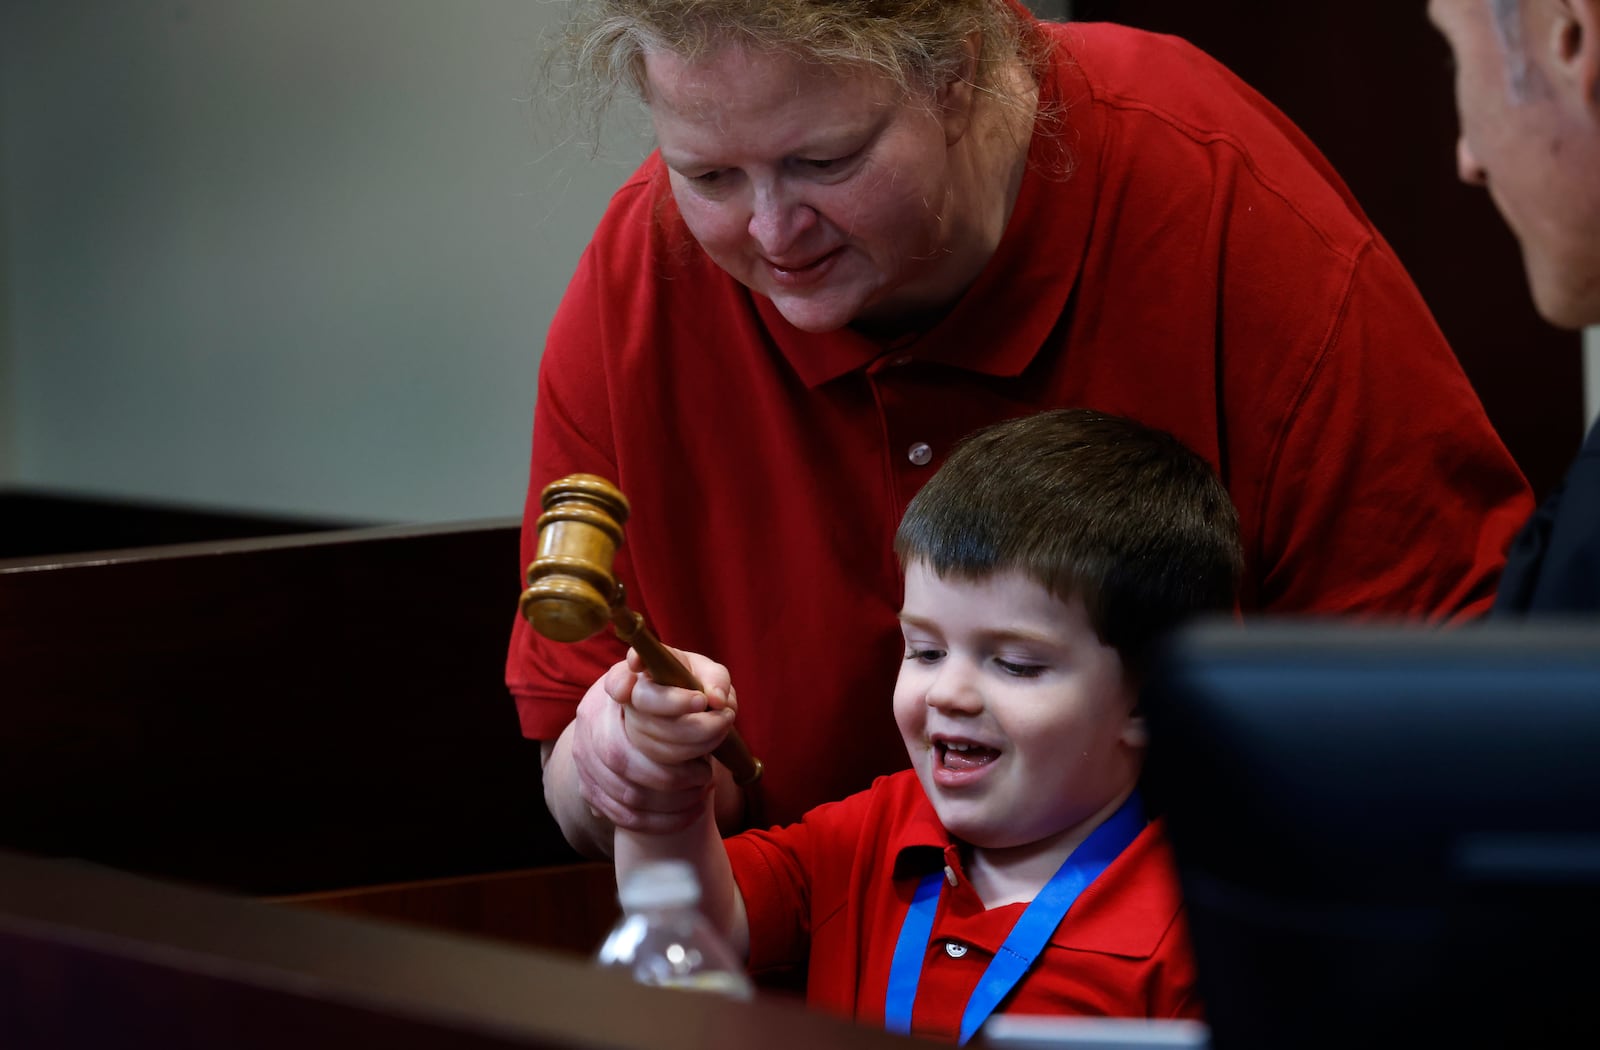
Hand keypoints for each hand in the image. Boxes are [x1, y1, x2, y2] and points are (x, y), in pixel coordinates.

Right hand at [565, 647, 736, 834]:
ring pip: (625, 791)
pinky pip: (624, 815)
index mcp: (618, 681)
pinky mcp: (589, 787)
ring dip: (671, 799)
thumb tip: (716, 700)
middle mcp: (593, 717)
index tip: (702, 703)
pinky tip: (692, 810)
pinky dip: (662, 820)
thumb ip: (713, 677)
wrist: (634, 715)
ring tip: (702, 787)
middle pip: (623, 754)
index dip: (667, 701)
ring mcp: (585, 755)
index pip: (632, 689)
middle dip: (674, 770)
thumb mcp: (694, 672)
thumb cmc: (674, 691)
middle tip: (707, 769)